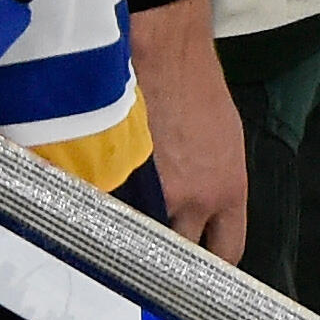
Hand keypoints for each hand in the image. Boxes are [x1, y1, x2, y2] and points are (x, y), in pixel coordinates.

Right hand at [126, 0, 246, 262]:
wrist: (164, 54)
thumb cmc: (196, 87)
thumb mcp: (224, 143)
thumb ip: (214, 184)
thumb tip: (198, 210)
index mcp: (228, 191)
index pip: (226, 251)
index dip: (210, 263)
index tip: (197, 265)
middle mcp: (194, 200)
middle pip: (180, 252)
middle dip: (166, 252)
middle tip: (151, 253)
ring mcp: (152, 190)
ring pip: (139, 233)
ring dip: (130, 232)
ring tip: (117, 228)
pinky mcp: (116, 175)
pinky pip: (107, 208)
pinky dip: (101, 209)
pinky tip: (91, 208)